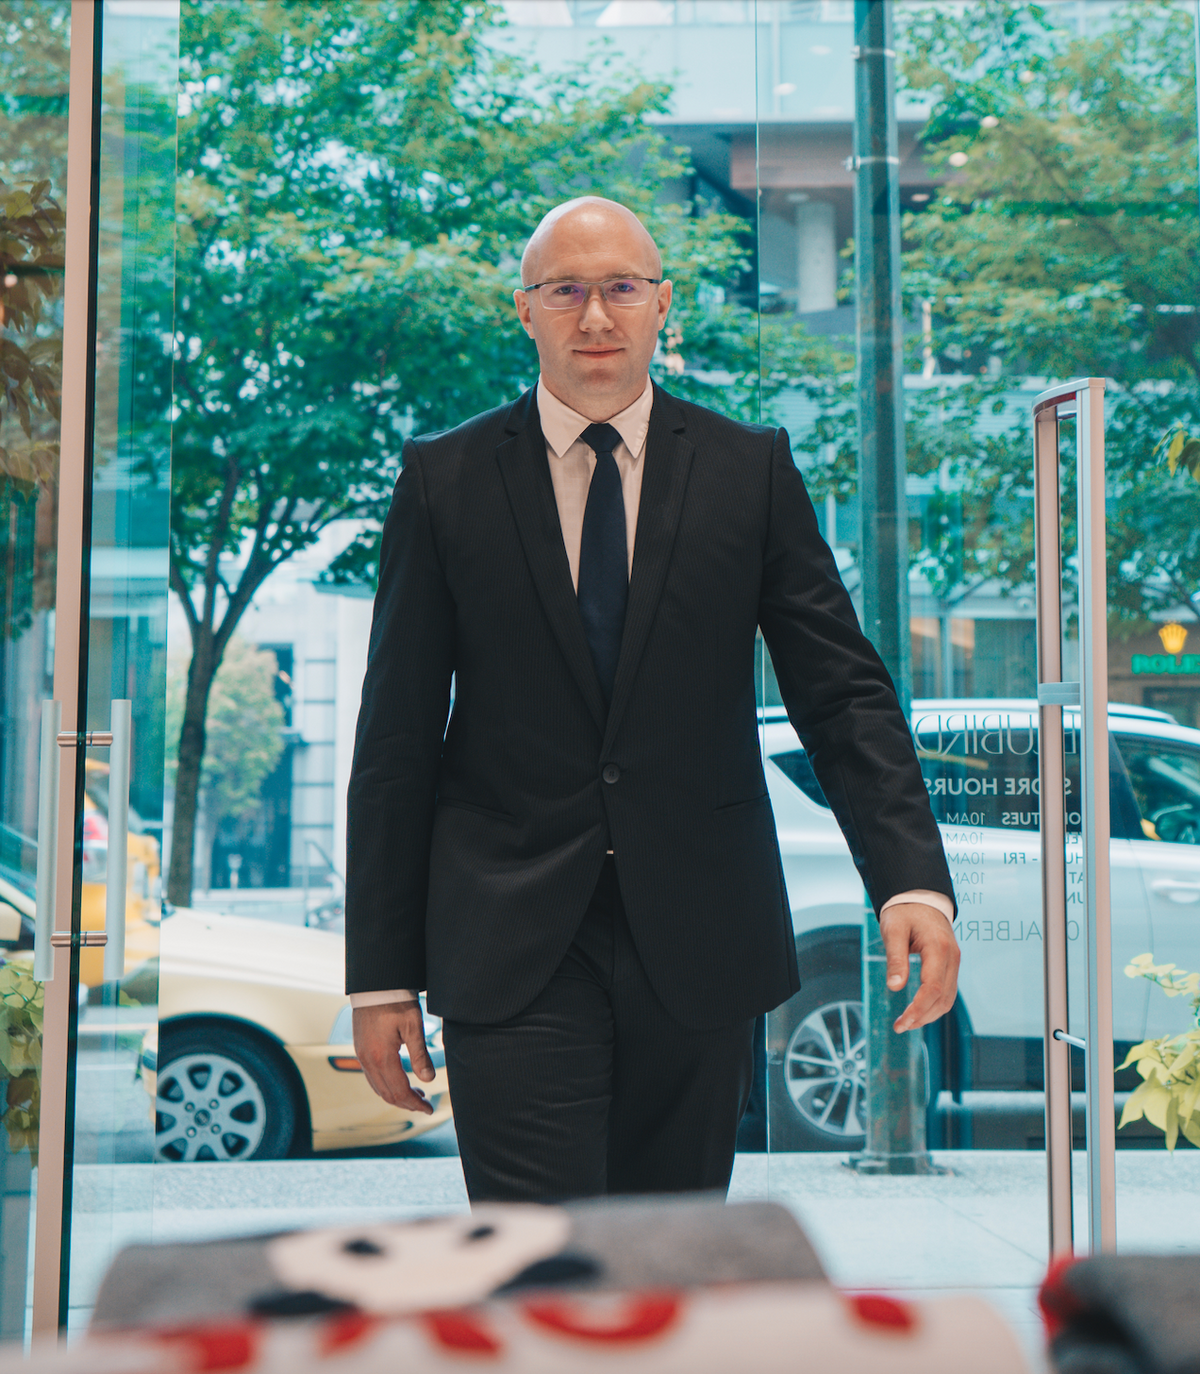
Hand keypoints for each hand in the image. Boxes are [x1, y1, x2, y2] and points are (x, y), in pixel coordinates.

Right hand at [352, 1002, 435, 1114]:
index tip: (429, 1109)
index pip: (399, 1091)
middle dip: (407, 1103)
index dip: (415, 1103)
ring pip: (378, 1087)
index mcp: (382, 1057)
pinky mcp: (360, 1050)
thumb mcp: (413, 1026)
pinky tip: (398, 1081)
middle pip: (387, 1094)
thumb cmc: (395, 1001)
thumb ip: (420, 1055)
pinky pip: (371, 1076)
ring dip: (396, 1095)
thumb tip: (428, 1080)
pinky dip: (385, 1085)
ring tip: (415, 1094)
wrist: (375, 985)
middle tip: (424, 1104)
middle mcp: (368, 1060)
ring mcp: (362, 1056)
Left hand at [878, 902, 959, 1033]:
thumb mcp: (893, 930)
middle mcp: (952, 957)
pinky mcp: (950, 965)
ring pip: (948, 998)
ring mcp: (954, 962)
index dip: (918, 1009)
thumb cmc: (905, 911)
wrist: (920, 897)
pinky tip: (918, 1011)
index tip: (902, 1022)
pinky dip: (934, 1005)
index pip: (933, 988)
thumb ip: (895, 958)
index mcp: (938, 948)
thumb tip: (895, 987)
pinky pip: (947, 991)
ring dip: (929, 1014)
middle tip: (899, 1026)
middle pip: (943, 998)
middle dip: (922, 1017)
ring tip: (906, 1023)